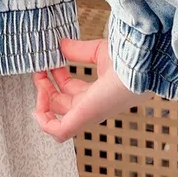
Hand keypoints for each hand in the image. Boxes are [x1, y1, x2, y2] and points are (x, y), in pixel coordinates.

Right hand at [33, 37, 147, 142]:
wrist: (139, 66)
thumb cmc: (128, 61)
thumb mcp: (98, 52)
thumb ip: (78, 50)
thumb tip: (60, 44)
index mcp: (96, 94)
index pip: (69, 91)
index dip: (55, 76)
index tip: (49, 60)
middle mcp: (90, 107)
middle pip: (60, 104)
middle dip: (45, 87)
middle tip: (40, 69)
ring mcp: (86, 114)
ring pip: (56, 120)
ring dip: (42, 101)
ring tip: (40, 80)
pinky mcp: (84, 116)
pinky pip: (59, 132)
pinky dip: (44, 122)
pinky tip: (38, 105)